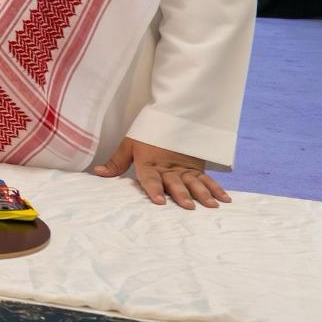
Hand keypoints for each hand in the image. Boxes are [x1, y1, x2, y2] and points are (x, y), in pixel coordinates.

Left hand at [92, 137, 227, 208]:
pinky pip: (207, 178)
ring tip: (211, 205)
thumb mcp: (129, 144)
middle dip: (182, 195)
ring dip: (203, 194)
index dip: (154, 189)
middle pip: (175, 182)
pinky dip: (216, 188)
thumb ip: (116, 162)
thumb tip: (97, 172)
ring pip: (194, 182)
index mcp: (149, 163)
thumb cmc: (147, 133)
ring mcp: (184, 168)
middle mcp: (168, 167)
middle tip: (189, 206)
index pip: (151, 178)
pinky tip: (224, 200)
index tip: (159, 201)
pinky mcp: (196, 167)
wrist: (172, 115)